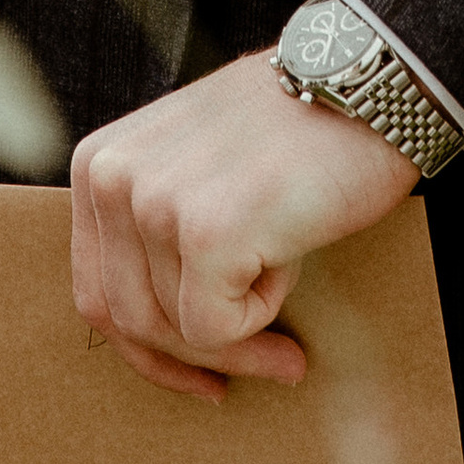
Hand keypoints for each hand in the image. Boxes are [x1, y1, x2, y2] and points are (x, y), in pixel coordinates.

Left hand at [70, 48, 416, 403]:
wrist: (365, 90)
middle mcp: (111, 176)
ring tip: (287, 277)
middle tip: (272, 361)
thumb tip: (155, 337)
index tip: (202, 374)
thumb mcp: (196, 163)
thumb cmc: (294, 131)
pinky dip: (263, 315)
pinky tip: (292, 261)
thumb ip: (157, 224)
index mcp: (98, 163)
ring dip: (242, 327)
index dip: (149, 350)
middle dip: (199, 357)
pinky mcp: (204, 231)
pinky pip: (217, 328)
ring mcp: (153, 201)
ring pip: (177, 329)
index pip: (98, 291)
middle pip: (132, 320)